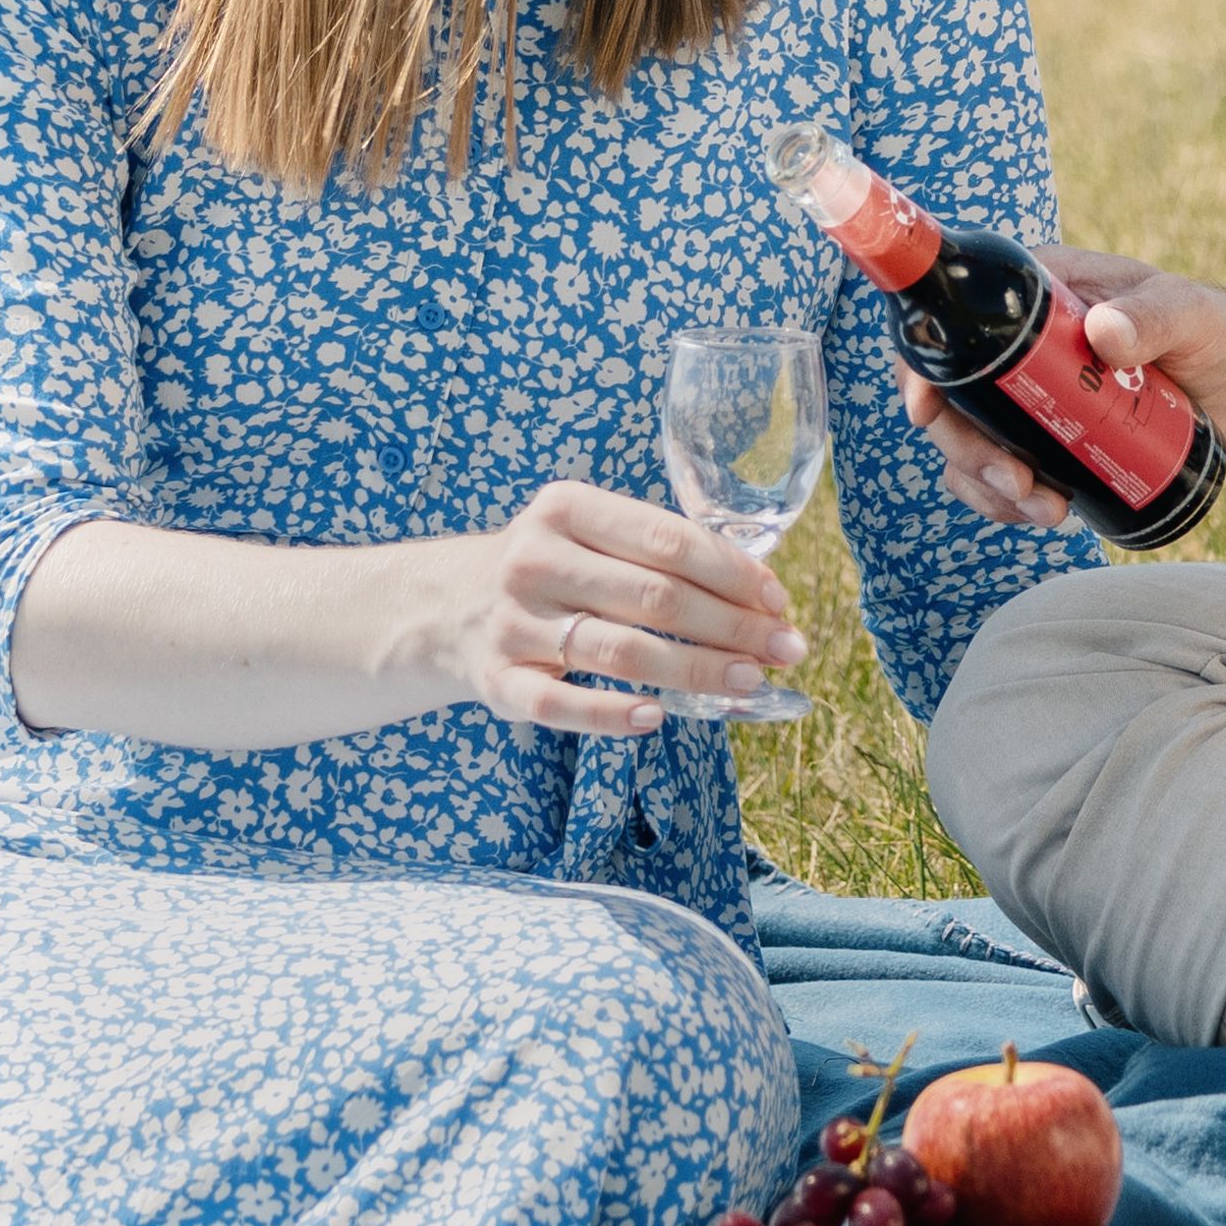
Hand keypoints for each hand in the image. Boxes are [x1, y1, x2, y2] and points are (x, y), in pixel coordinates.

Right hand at [467, 481, 796, 734]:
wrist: (441, 606)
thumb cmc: (549, 569)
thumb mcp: (586, 533)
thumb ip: (657, 553)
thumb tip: (760, 598)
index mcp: (567, 508)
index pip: (668, 541)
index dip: (734, 575)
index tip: (779, 602)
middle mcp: (536, 559)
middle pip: (655, 598)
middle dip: (732, 627)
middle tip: (784, 650)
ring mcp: (513, 622)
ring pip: (620, 652)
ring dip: (695, 670)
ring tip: (748, 683)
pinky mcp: (496, 679)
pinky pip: (561, 705)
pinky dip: (612, 715)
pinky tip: (659, 717)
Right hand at [895, 245, 1225, 532]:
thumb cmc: (1219, 331)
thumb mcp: (1189, 315)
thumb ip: (1153, 317)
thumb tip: (1103, 334)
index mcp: (1038, 291)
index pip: (956, 315)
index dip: (921, 362)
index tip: (925, 411)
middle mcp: (1020, 344)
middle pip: (951, 395)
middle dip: (966, 449)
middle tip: (1015, 483)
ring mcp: (1030, 396)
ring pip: (971, 444)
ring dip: (988, 487)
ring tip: (1047, 510)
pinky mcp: (1048, 439)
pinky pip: (1002, 474)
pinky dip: (1011, 503)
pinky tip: (1049, 514)